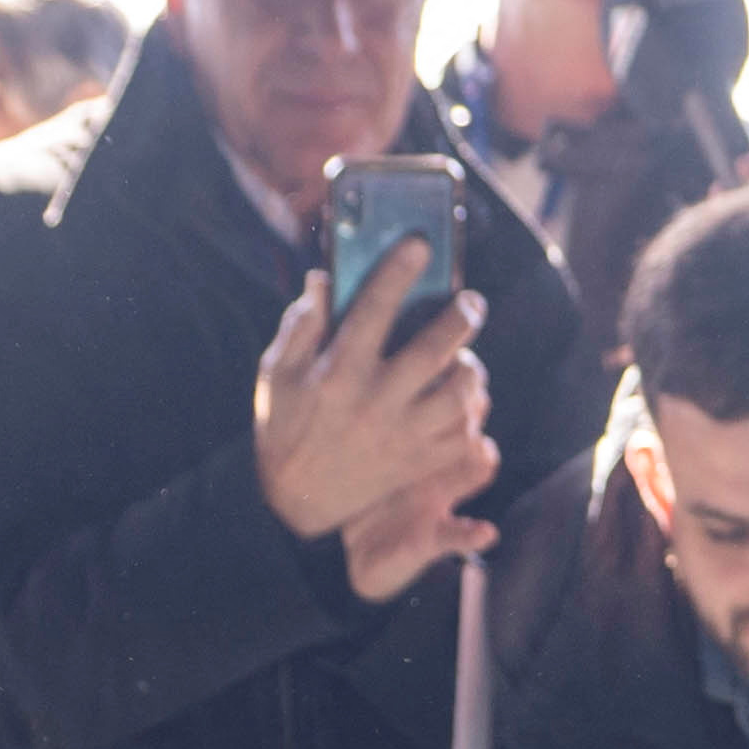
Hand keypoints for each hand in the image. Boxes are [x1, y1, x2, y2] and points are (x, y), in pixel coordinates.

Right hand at [253, 262, 498, 598]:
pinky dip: (470, 415)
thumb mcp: (277, 374)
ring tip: (467, 357)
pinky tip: (463, 399)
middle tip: (471, 302)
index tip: (420, 243)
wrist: (295, 504)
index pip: (373, 310)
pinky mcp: (416, 464)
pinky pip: (461, 436)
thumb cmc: (285, 428)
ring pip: (458, 397)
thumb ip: (301, 325)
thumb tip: (323, 280)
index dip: (398, 271)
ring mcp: (400, 438)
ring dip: (471, 370)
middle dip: (460, 319)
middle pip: (433, 352)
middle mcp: (374, 404)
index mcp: (337, 374)